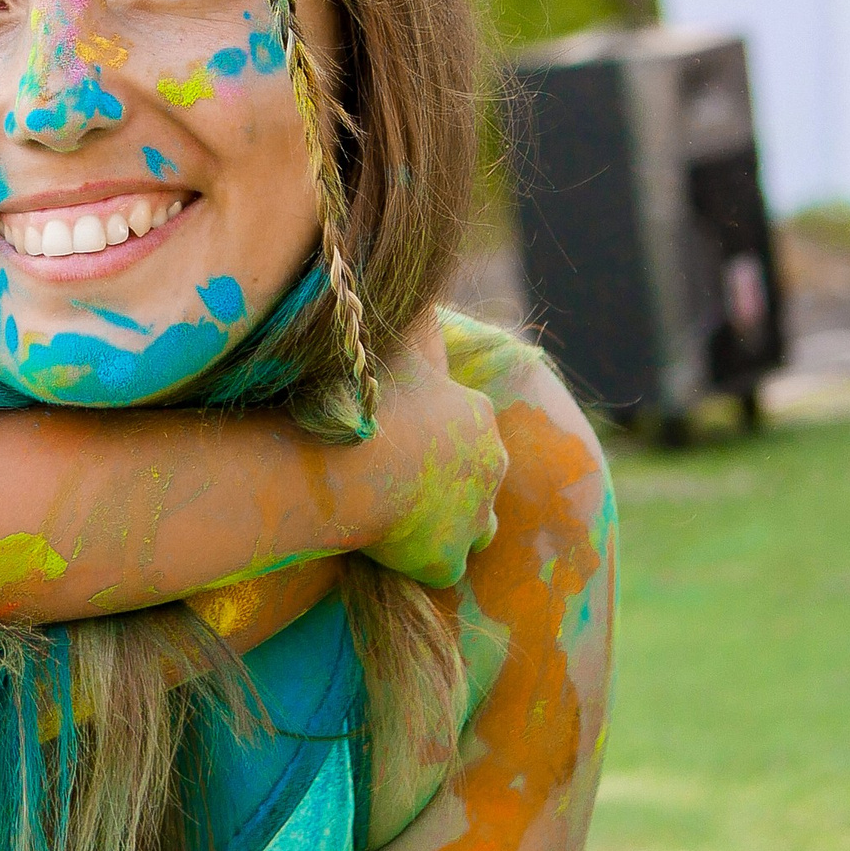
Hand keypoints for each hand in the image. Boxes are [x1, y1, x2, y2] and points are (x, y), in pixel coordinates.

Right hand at [359, 321, 505, 587]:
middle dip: (457, 480)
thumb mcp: (396, 345)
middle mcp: (492, 465)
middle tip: (411, 481)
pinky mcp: (450, 559)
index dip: (442, 435)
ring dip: (456, 525)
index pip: (474, 427)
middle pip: (484, 476)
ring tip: (415, 520)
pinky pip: (446, 565)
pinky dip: (425, 561)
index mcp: (480, 415)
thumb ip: (415, 324)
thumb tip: (409, 285)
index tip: (411, 439)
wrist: (357, 463)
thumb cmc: (372, 400)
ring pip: (480, 527)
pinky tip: (394, 550)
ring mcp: (475, 516)